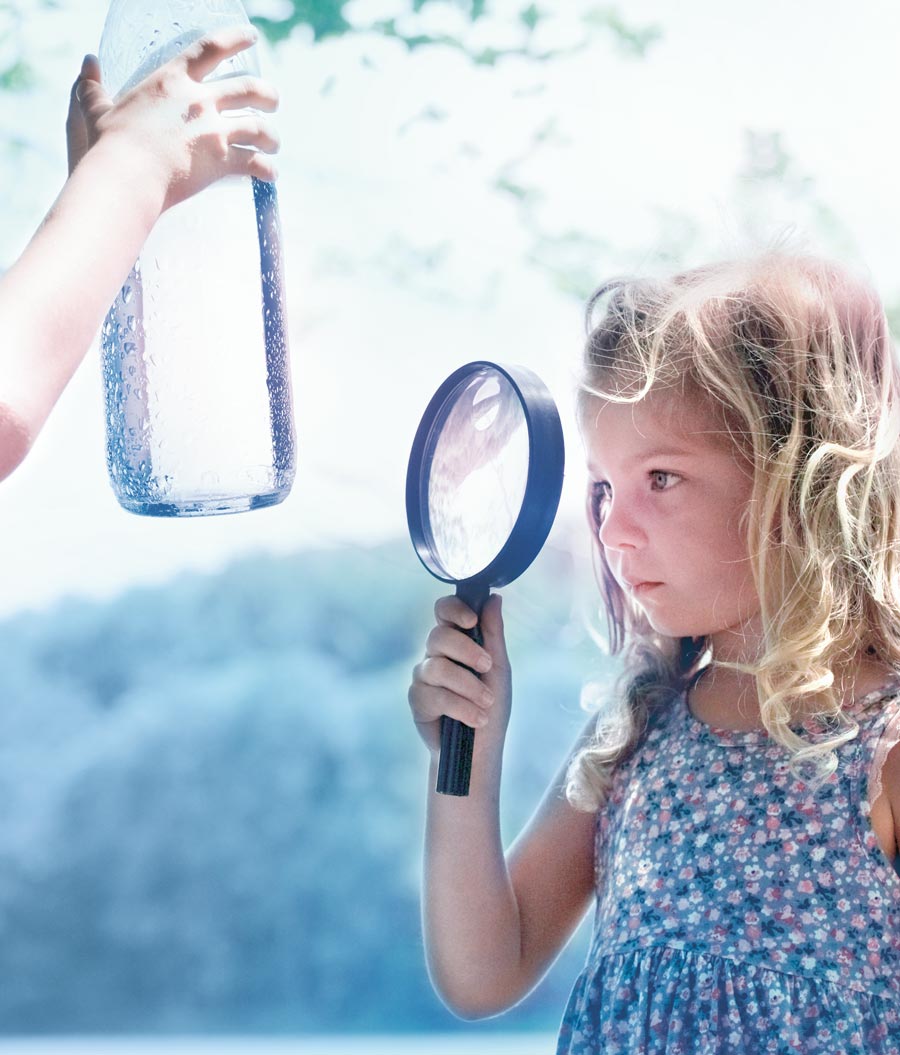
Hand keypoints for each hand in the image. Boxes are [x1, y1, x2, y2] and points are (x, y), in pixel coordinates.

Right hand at [66, 26, 279, 211]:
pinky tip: (271, 176)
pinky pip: (256, 163)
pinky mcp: (222, 161)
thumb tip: (87, 62)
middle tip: (274, 100)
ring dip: (272, 135)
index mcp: (172, 80)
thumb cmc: (109, 144)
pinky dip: (267, 169)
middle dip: (268, 94)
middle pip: (249, 89)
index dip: (236, 40)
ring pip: (259, 127)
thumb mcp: (96, 109)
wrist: (126, 176)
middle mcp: (200, 100)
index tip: (252, 38)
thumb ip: (92, 85)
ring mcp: (214, 130)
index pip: (211, 48)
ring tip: (274, 142)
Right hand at [408, 594, 510, 755]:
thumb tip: (493, 598)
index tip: (471, 621)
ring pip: (438, 667)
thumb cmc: (491, 706)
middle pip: (439, 636)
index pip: (444, 611)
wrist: (481, 748)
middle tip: (488, 667)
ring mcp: (423, 676)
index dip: (453, 610)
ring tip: (487, 703)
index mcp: (455, 641)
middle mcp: (435, 654)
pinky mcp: (417, 699)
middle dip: (467, 651)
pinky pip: (434, 694)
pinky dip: (461, 707)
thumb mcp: (498, 668)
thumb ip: (493, 633)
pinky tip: (475, 718)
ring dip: (469, 686)